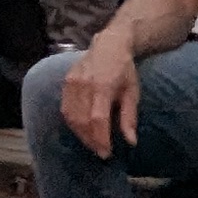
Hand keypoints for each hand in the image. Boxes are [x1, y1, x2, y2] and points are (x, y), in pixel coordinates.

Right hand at [58, 34, 144, 158]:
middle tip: (101, 152)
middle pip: (82, 121)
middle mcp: (83, 84)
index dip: (100, 139)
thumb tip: (131, 142)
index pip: (97, 119)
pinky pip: (65, 109)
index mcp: (102, 86)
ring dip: (81, 135)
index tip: (107, 153)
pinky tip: (82, 130)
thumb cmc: (124, 70)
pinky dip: (73, 124)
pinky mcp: (65, 82)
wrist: (108, 44)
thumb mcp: (132, 92)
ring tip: (93, 144)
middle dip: (91, 141)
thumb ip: (129, 117)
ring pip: (71, 117)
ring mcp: (71, 83)